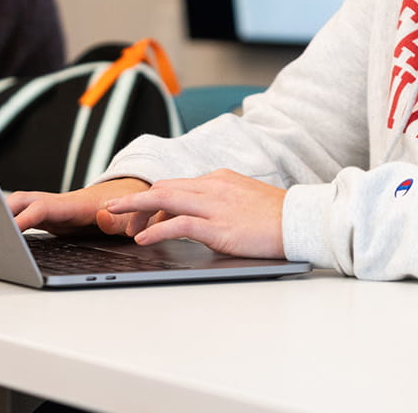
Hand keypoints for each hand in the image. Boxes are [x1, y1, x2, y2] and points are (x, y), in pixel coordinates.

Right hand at [8, 178, 150, 235]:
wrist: (128, 200)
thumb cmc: (127, 210)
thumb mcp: (128, 218)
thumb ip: (117, 220)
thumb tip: (103, 218)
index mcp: (74, 205)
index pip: (42, 208)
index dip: (24, 219)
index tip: (8, 231)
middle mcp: (59, 204)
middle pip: (23, 201)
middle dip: (2, 211)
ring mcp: (53, 209)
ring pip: (21, 205)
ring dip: (3, 214)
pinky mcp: (52, 217)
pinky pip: (26, 215)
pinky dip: (11, 221)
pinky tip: (1, 234)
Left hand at [103, 169, 286, 258]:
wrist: (303, 221)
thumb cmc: (277, 217)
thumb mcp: (243, 201)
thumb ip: (218, 205)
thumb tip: (196, 220)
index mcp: (218, 179)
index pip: (174, 185)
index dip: (151, 198)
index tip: (137, 213)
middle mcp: (212, 187)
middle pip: (162, 188)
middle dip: (135, 201)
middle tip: (115, 213)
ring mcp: (215, 205)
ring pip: (163, 199)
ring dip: (135, 209)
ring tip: (117, 221)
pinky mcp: (219, 226)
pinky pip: (179, 224)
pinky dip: (157, 231)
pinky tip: (143, 239)